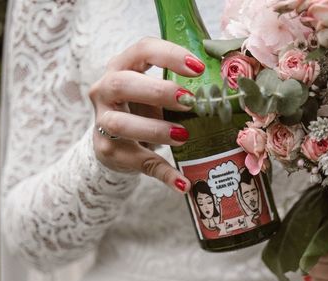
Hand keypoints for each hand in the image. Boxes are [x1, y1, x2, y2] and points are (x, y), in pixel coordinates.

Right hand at [88, 36, 204, 192]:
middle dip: (157, 91)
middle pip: (122, 84)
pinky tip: (183, 183)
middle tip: (188, 101)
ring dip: (155, 129)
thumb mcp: (155, 92)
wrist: (115, 142)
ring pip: (121, 124)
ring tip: (183, 136)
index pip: (142, 50)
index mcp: (122, 66)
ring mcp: (103, 121)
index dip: (169, 55)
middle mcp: (105, 90)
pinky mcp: (109, 151)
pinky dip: (164, 173)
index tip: (199, 68)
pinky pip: (138, 162)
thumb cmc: (143, 109)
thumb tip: (224, 93)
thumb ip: (179, 88)